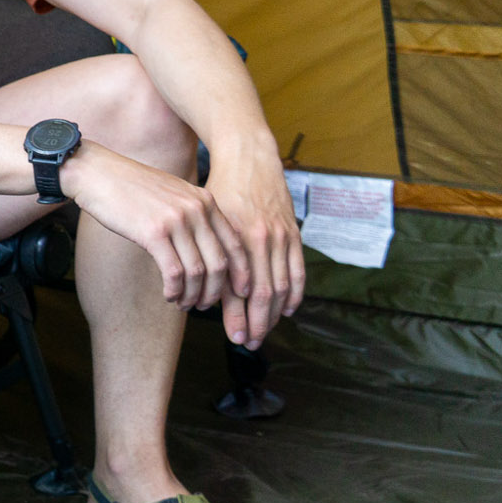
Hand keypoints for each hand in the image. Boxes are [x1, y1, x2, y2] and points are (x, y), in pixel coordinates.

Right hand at [64, 142, 247, 312]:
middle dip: (214, 292)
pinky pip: (174, 272)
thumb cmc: (131, 187)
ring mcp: (176, 221)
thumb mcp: (172, 194)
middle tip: (203, 305)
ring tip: (183, 304)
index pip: (235, 245)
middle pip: (219, 263)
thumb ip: (193, 215)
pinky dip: (174, 290)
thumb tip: (204, 248)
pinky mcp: (153, 233)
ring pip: (197, 272)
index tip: (237, 293)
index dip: (240, 274)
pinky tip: (168, 296)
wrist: (98, 173)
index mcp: (205, 201)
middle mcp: (197, 210)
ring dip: (192, 295)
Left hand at [205, 156, 305, 348]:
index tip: (235, 338)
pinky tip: (288, 309)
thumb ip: (208, 254)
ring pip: (282, 286)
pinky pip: (298, 269)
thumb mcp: (206, 222)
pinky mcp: (293, 232)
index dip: (239, 317)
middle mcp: (260, 239)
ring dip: (275, 314)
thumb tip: (202, 295)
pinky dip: (295, 293)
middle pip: (263, 293)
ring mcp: (280, 236)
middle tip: (249, 343)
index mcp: (235, 238)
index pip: (240, 290)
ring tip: (264, 332)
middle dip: (257, 323)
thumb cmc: (218, 192)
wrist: (247, 158)